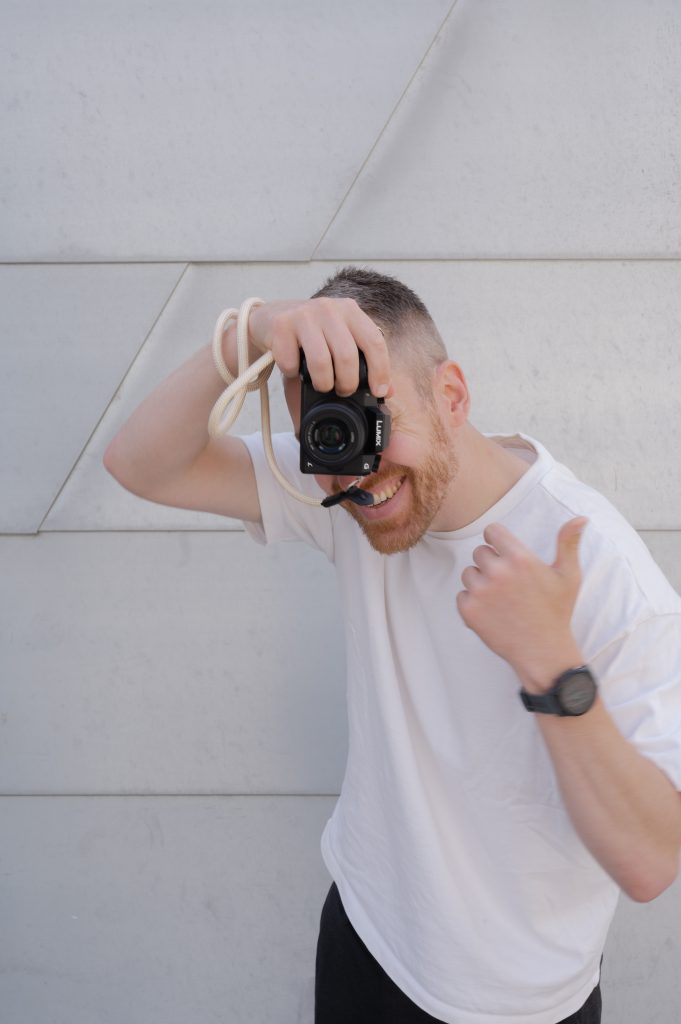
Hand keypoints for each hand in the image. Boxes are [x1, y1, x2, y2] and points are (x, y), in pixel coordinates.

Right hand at [247, 297, 390, 398]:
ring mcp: (304, 314)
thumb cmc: (311, 333)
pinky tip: (295, 369)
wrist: (270, 318)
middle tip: (343, 390)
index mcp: (350, 310)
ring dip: (322, 382)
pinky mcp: (281, 325)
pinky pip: (292, 363)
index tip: (379, 391)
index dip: (380, 370)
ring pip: (321, 362)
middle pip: (347, 356)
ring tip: (322, 384)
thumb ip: (364, 360)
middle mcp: (329, 308)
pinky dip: (294, 374)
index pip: (374, 341)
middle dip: (347, 383)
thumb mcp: (340, 340)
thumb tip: (388, 391)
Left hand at [456, 517, 588, 688]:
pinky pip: (462, 595)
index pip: (492, 532)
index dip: (498, 541)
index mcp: (520, 559)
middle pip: (479, 552)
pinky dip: (472, 602)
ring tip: (502, 599)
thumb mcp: (568, 576)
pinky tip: (493, 612)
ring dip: (480, 582)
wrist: (542, 651)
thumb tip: (581, 517)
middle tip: (510, 584)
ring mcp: (480, 592)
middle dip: (492, 563)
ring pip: (469, 573)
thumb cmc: (556, 612)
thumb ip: (568, 543)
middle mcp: (498, 573)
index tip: (506, 554)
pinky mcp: (468, 610)